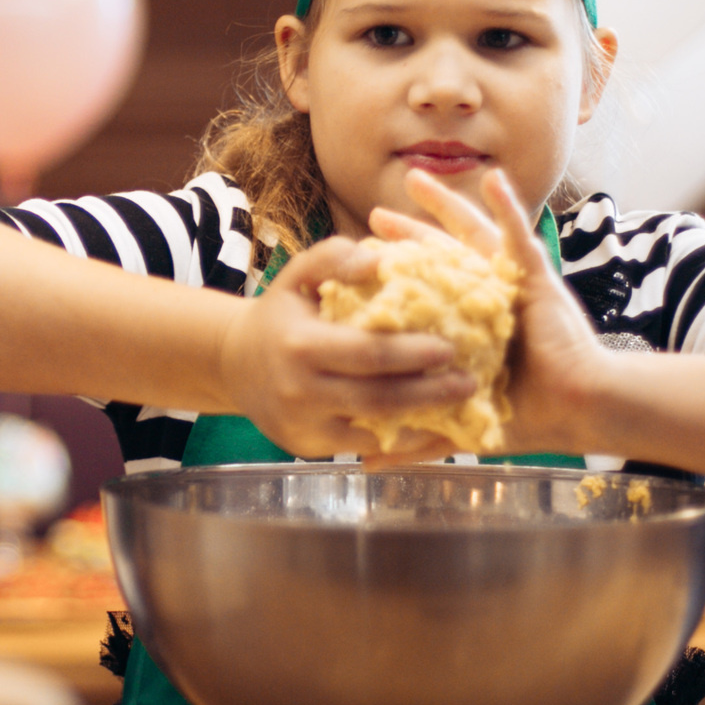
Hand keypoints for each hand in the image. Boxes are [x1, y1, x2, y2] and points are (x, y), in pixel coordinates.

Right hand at [217, 234, 477, 462]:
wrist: (233, 362)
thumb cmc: (279, 313)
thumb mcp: (296, 274)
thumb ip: (332, 256)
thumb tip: (376, 257)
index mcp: (300, 346)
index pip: (368, 354)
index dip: (413, 354)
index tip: (451, 347)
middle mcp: (300, 391)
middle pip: (378, 398)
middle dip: (430, 393)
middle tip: (471, 381)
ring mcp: (303, 425)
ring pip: (374, 430)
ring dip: (423, 421)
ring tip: (459, 406)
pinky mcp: (308, 448)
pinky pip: (362, 445)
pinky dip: (399, 438)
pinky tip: (430, 425)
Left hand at [369, 168, 613, 455]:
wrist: (579, 410)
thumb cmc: (530, 417)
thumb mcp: (460, 423)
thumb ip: (418, 435)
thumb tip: (368, 458)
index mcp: (470, 325)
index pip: (425, 290)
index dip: (394, 276)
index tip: (357, 266)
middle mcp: (488, 298)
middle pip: (441, 255)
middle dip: (409, 233)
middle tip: (375, 214)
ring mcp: (512, 284)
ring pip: (474, 233)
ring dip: (447, 204)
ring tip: (416, 177)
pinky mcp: (538, 278)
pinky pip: (521, 234)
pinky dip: (509, 206)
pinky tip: (493, 180)